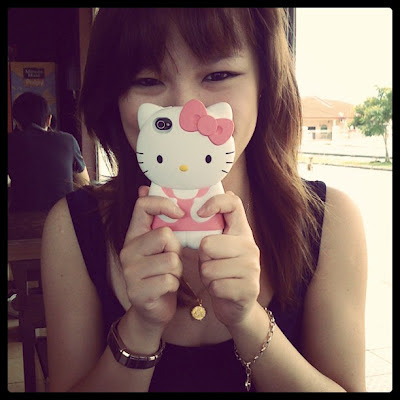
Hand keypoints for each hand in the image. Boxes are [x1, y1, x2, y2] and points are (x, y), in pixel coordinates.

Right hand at [119, 186, 183, 328]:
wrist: (152, 310)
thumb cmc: (160, 273)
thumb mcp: (159, 247)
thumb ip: (156, 222)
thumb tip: (143, 188)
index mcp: (134, 235)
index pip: (143, 205)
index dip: (164, 204)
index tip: (180, 214)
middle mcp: (128, 250)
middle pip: (164, 235)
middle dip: (176, 249)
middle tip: (170, 260)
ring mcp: (130, 272)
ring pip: (171, 260)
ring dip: (177, 270)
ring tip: (168, 276)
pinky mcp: (138, 292)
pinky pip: (169, 280)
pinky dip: (174, 285)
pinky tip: (165, 289)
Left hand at [197, 191, 260, 326]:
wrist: (238, 306)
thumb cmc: (222, 272)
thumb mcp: (217, 249)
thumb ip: (210, 232)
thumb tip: (198, 211)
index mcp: (242, 231)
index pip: (233, 203)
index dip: (215, 202)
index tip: (199, 213)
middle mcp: (250, 246)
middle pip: (207, 244)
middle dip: (203, 258)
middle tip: (212, 264)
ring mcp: (252, 267)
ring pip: (208, 268)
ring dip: (207, 277)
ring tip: (217, 278)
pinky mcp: (249, 288)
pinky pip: (215, 286)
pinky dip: (213, 290)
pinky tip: (222, 290)